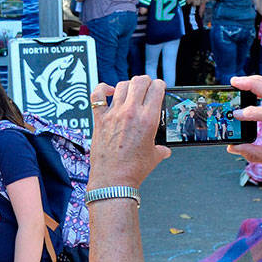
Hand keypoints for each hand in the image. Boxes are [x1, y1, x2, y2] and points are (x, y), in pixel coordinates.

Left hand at [88, 76, 169, 191]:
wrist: (114, 180)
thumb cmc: (134, 169)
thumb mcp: (154, 157)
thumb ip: (160, 149)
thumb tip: (164, 150)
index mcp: (148, 119)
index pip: (156, 88)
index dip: (159, 85)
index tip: (159, 87)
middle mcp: (131, 112)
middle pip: (139, 81)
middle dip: (145, 81)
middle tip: (146, 85)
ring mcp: (114, 114)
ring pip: (121, 85)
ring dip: (128, 85)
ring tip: (130, 90)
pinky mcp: (99, 119)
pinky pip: (97, 96)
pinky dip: (102, 89)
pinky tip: (108, 91)